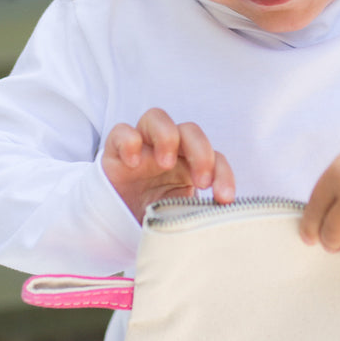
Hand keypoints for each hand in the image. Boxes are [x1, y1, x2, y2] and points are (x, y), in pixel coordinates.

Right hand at [102, 108, 235, 222]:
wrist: (117, 223)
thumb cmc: (154, 216)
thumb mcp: (181, 216)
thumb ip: (198, 213)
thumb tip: (219, 222)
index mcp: (190, 164)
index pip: (215, 157)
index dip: (223, 175)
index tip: (224, 198)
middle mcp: (168, 149)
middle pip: (190, 131)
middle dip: (201, 152)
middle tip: (202, 182)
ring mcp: (141, 146)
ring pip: (156, 117)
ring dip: (167, 137)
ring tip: (166, 164)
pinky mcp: (115, 151)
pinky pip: (121, 131)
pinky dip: (128, 141)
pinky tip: (133, 163)